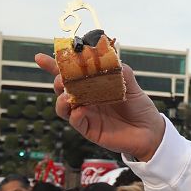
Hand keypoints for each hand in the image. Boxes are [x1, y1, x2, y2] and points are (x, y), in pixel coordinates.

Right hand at [33, 54, 167, 162]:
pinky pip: (76, 122)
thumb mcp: (131, 84)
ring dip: (61, 99)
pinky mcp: (89, 129)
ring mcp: (86, 114)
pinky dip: (75, 115)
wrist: (150, 131)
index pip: (69, 73)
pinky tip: (80, 110)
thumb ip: (120, 71)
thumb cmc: (139, 107)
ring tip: (67, 95)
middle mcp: (85, 99)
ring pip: (63, 106)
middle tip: (62, 77)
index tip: (40, 58)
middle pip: (61, 88)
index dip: (54, 65)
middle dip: (58, 80)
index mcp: (92, 85)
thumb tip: (110, 58)